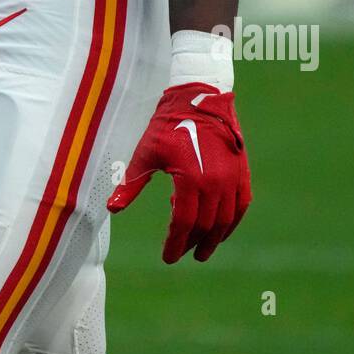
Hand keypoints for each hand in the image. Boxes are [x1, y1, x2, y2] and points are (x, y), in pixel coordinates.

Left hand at [107, 83, 250, 262]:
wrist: (199, 97)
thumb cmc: (168, 124)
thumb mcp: (146, 153)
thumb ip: (131, 184)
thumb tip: (112, 209)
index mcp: (190, 179)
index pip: (183, 223)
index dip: (175, 243)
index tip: (168, 257)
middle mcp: (216, 183)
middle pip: (205, 226)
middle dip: (191, 244)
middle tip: (180, 254)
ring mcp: (232, 178)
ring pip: (225, 220)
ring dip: (213, 239)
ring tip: (201, 251)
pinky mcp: (241, 172)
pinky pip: (240, 205)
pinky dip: (231, 222)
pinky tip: (222, 231)